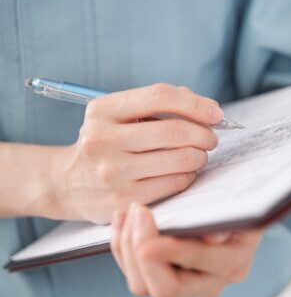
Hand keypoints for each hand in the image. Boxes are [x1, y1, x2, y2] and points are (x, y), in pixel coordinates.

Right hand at [44, 84, 221, 222]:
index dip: (195, 104)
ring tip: (199, 154)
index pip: (160, 97)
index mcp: (103, 110)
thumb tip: (207, 108)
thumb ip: (158, 104)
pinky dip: (189, 175)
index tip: (216, 113)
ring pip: (179, 159)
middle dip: (204, 134)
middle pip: (174, 131)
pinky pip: (174, 183)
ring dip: (200, 155)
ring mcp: (113, 172)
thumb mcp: (118, 115)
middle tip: (211, 138)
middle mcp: (103, 140)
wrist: (68, 183)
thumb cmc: (106, 143)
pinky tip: (186, 171)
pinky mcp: (124, 199)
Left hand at [111, 202, 262, 296]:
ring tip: (129, 211)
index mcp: (233, 262)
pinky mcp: (165, 277)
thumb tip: (213, 238)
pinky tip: (122, 220)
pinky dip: (122, 247)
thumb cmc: (235, 198)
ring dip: (128, 247)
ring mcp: (186, 284)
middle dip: (141, 250)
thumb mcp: (237, 200)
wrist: (234, 203)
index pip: (197, 268)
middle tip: (137, 211)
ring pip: (142, 285)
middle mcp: (211, 282)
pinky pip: (134, 274)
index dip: (170, 252)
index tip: (148, 230)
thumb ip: (226, 218)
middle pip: (165, 289)